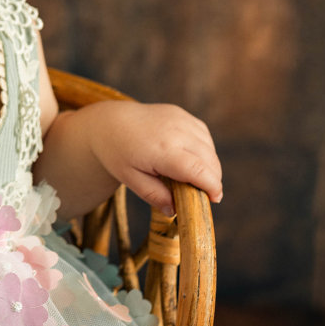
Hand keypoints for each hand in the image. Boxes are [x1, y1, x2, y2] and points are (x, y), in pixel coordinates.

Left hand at [85, 100, 222, 215]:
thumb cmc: (118, 153)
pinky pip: (203, 135)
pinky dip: (204, 149)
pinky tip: (192, 159)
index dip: (212, 186)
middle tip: (205, 194)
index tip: (215, 199)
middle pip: (209, 159)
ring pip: (209, 147)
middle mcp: (176, 131)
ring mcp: (180, 119)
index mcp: (162, 150)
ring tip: (195, 178)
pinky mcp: (181, 114)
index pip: (199, 170)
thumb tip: (174, 211)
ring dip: (209, 164)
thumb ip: (154, 195)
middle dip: (212, 179)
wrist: (110, 123)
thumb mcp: (130, 179)